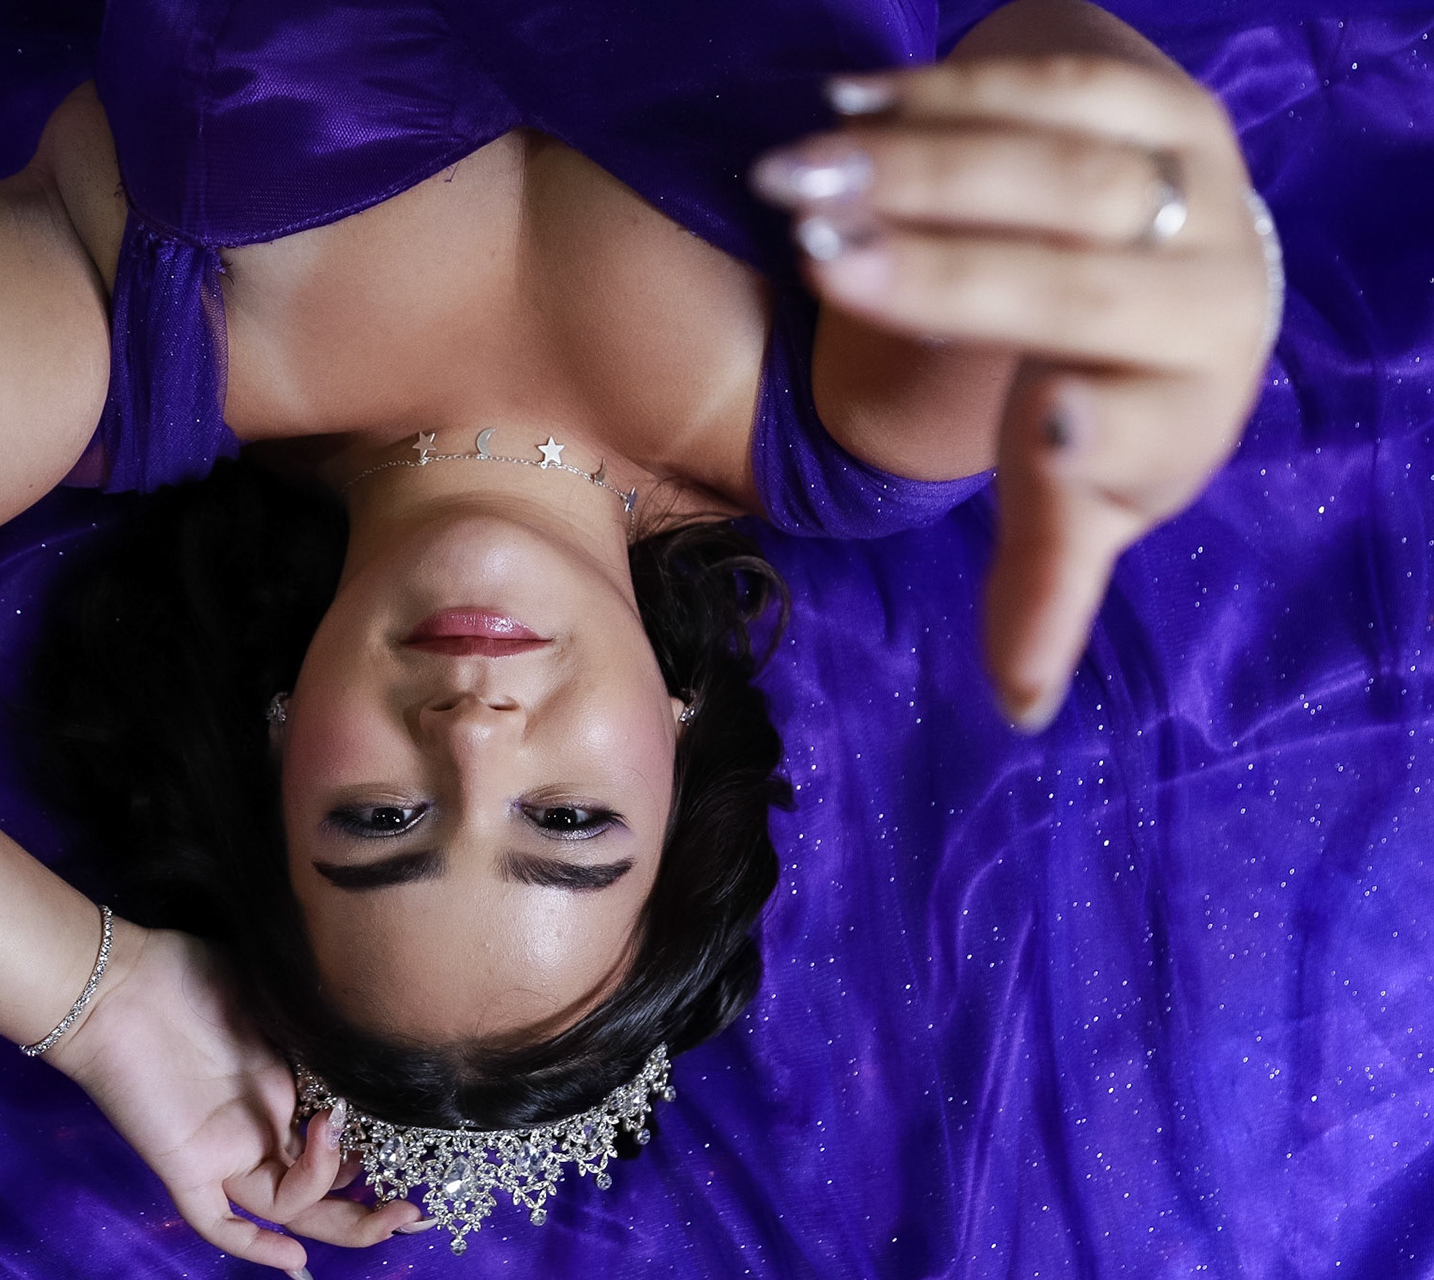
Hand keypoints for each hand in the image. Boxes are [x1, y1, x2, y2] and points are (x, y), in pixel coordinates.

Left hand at [45, 921, 422, 1273]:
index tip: (416, 1147)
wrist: (117, 981)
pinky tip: (292, 1263)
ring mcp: (224, 1149)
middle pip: (320, 1193)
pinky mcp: (184, 1162)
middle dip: (370, 1213)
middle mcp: (261, 1127)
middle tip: (413, 1214)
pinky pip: (216, 1220)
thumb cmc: (191, 972)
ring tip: (349, 1157)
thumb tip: (370, 1038)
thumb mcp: (274, 996)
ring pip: (285, 1205)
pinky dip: (254, 1246)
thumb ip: (317, 1031)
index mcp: (286, 1089)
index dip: (379, 1154)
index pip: (341, 1142)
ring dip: (328, 1197)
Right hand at [754, 55, 1274, 728]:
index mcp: (1185, 416)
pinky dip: (951, 92)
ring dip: (924, 166)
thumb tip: (1018, 711)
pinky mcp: (1164, 101)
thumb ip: (1040, 582)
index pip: (1142, 433)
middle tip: (817, 259)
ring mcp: (1198, 188)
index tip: (1055, 426)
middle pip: (1080, 285)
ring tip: (795, 177)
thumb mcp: (1078, 494)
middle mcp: (1214, 298)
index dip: (1103, 434)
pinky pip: (1056, 86)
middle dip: (948, 274)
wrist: (1172, 258)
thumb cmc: (1101, 394)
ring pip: (1064, 168)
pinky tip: (846, 107)